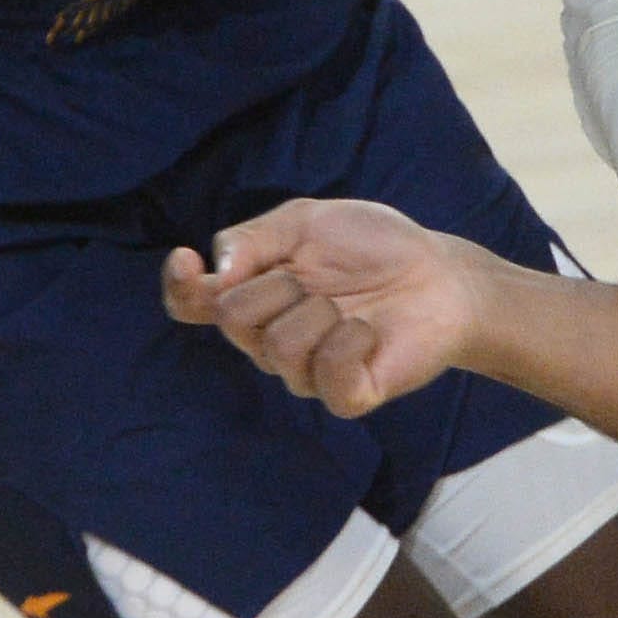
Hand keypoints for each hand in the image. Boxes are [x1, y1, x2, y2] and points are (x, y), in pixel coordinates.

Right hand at [160, 198, 475, 418]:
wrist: (438, 273)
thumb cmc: (371, 246)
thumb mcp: (306, 221)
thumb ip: (253, 239)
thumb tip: (214, 271)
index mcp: (253, 294)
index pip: (192, 304)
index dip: (179, 287)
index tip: (187, 260)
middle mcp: (269, 339)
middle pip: (233, 319)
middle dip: (278, 285)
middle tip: (319, 278)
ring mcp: (306, 372)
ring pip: (278, 346)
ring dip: (320, 311)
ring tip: (350, 306)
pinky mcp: (346, 395)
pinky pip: (326, 376)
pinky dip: (351, 341)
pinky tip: (368, 332)